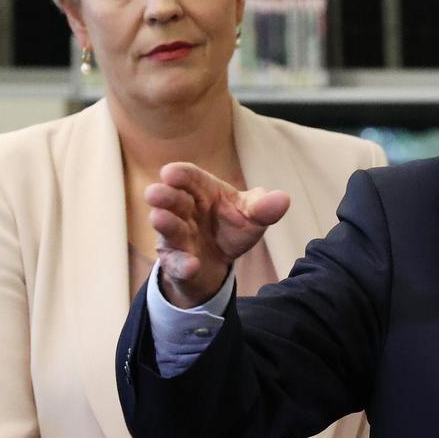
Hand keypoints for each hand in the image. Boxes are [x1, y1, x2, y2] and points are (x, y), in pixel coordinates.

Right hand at [146, 162, 290, 307]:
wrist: (219, 263)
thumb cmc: (231, 227)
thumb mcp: (251, 216)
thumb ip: (264, 207)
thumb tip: (283, 200)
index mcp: (203, 192)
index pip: (190, 178)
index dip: (180, 174)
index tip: (170, 173)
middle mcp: (185, 211)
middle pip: (172, 200)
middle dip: (164, 196)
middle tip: (155, 193)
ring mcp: (177, 237)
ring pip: (169, 229)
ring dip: (165, 224)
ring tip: (160, 218)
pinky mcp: (177, 262)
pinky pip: (177, 264)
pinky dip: (183, 265)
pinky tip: (191, 265)